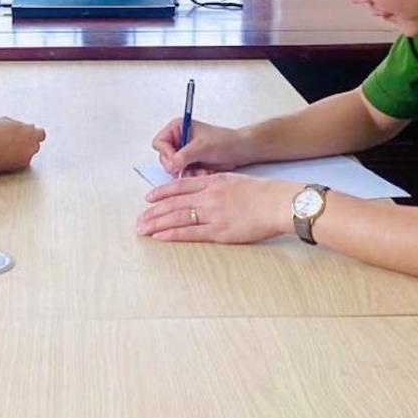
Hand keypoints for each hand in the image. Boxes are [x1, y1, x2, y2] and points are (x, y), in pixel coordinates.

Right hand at [0, 117, 45, 173]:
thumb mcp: (6, 121)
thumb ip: (20, 126)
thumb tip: (25, 128)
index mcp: (30, 134)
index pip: (41, 134)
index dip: (33, 133)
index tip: (27, 132)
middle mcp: (30, 148)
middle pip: (34, 145)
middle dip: (27, 142)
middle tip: (13, 139)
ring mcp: (24, 160)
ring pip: (26, 155)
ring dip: (20, 151)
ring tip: (4, 147)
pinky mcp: (15, 170)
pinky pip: (18, 163)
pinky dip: (13, 159)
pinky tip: (1, 154)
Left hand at [136, 174, 303, 243]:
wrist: (279, 203)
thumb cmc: (263, 192)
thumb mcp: (235, 180)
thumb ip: (217, 185)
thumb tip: (203, 191)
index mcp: (212, 182)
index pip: (179, 186)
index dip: (161, 193)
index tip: (148, 198)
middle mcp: (208, 196)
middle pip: (173, 203)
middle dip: (153, 211)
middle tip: (139, 219)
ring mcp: (212, 214)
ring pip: (177, 217)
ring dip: (156, 224)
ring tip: (142, 229)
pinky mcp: (219, 231)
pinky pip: (190, 233)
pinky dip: (172, 234)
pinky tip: (159, 237)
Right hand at [151, 118, 245, 177]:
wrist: (239, 151)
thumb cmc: (224, 141)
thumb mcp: (201, 147)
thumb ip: (183, 155)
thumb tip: (170, 165)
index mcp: (178, 128)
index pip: (160, 143)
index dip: (166, 153)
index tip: (176, 161)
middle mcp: (179, 140)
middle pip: (164, 157)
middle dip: (177, 166)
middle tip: (187, 168)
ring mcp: (184, 152)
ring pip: (174, 169)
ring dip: (187, 172)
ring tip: (201, 170)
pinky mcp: (191, 163)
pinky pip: (183, 174)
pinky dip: (193, 175)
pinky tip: (205, 172)